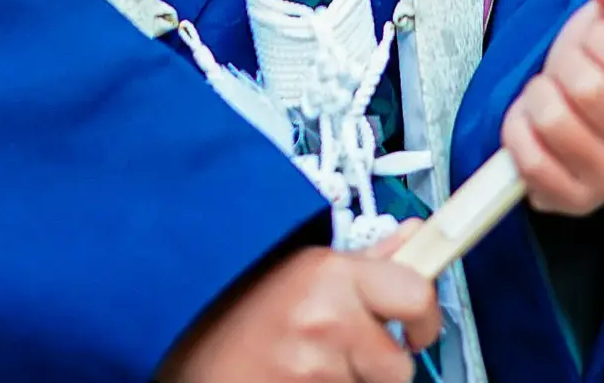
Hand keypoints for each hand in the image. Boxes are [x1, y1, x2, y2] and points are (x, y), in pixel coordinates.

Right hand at [160, 224, 439, 382]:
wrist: (178, 348)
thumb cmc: (235, 310)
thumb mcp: (300, 270)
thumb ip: (367, 260)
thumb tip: (415, 236)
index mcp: (329, 275)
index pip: (415, 293)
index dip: (424, 317)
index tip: (418, 325)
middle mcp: (326, 321)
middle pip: (399, 364)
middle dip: (379, 365)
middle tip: (345, 354)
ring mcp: (314, 371)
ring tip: (306, 367)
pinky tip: (296, 382)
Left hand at [501, 0, 603, 216]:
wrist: (573, 104)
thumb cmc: (600, 60)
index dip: (603, 40)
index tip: (597, 39)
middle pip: (588, 90)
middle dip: (564, 64)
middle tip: (567, 68)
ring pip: (553, 121)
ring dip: (538, 95)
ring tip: (552, 95)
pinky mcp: (574, 201)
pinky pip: (529, 159)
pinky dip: (518, 130)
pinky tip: (534, 126)